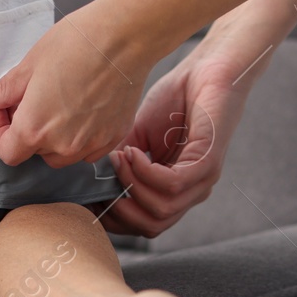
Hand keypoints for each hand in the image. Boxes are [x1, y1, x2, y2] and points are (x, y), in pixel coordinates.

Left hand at [0, 5, 153, 168]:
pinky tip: (81, 107)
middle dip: (25, 128)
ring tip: (57, 101)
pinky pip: (87, 149)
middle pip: (34, 151)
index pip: (6, 152)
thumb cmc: (78, 44)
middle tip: (29, 97)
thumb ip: (4, 90)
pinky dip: (79, 136)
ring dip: (52, 136)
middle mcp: (63, 145)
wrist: (126, 37)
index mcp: (35, 129)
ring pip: (61, 154)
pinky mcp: (112, 138)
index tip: (2, 109)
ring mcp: (91, 144)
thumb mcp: (30, 64)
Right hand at [101, 49, 254, 236]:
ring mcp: (202, 181)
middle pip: (152, 226)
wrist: (206, 69)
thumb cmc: (173, 100)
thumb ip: (118, 162)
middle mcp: (190, 192)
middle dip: (120, 210)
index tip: (90, 197)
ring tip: (117, 158)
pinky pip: (172, 185)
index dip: (114, 219)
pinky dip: (145, 172)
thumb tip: (87, 183)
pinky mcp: (208, 164)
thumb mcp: (134, 137)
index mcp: (173, 191)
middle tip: (101, 181)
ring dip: (130, 185)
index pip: (144, 224)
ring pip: (161, 210)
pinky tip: (132, 151)